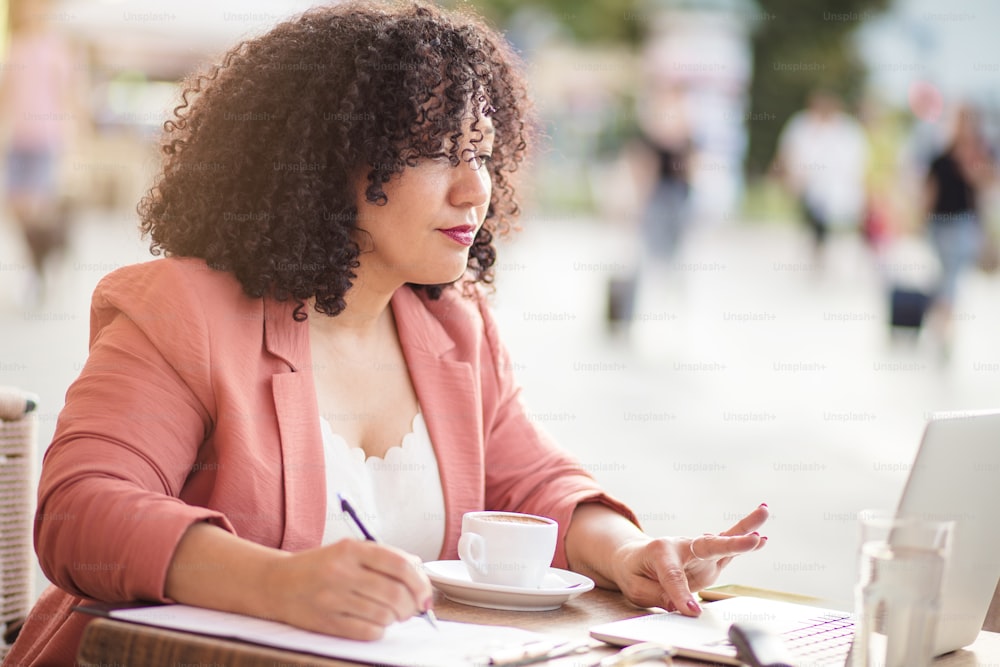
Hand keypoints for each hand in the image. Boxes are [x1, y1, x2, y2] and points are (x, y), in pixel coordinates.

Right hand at [265, 539, 433, 639]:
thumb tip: (418, 569)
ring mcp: (333, 598)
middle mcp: (341, 572)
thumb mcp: (349, 550)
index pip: (399, 565)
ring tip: (392, 614)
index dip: (420, 582)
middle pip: (394, 593)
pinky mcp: (327, 622)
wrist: (276, 584)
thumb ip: (383, 556)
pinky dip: (380, 630)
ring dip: (396, 618)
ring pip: (384, 614)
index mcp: (351, 550)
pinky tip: (376, 623)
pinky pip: (368, 631)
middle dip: (411, 605)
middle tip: (412, 608)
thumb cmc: (320, 566)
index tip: (425, 593)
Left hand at [609, 504, 768, 615]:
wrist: (633, 558)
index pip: (673, 576)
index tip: (691, 611)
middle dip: (731, 543)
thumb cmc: (634, 571)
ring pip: (722, 541)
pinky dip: (744, 542)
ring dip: (745, 531)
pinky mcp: (709, 559)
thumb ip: (660, 595)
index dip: (681, 594)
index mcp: (659, 552)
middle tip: (753, 538)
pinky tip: (762, 536)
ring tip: (764, 515)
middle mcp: (682, 546)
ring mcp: (697, 551)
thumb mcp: (637, 588)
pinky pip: (728, 550)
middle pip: (708, 545)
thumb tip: (686, 608)